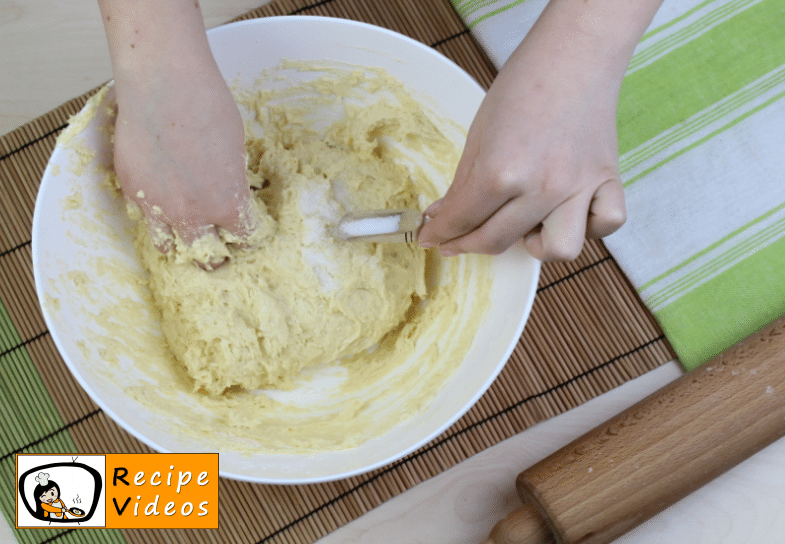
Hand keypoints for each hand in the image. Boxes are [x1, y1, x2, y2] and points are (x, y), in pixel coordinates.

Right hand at [113, 59, 255, 268]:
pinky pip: (144, 217)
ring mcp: (158, 206)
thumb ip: (231, 179)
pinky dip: (155, 215)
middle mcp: (192, 214)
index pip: (246, 237)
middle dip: (218, 257)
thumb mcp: (236, 148)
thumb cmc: (207, 105)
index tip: (250, 233)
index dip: (251, 236)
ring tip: (187, 236)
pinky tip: (162, 201)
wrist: (162, 84)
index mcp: (228, 205)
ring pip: (169, 247)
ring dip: (181, 245)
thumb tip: (227, 188)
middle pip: (208, 259)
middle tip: (221, 251)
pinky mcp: (132, 190)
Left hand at [417, 37, 625, 260]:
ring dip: (535, 247)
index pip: (462, 220)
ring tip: (524, 227)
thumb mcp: (478, 134)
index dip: (440, 234)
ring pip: (559, 249)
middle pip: (497, 241)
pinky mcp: (607, 180)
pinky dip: (588, 228)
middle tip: (459, 237)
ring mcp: (578, 188)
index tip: (431, 238)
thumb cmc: (523, 87)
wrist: (572, 56)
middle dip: (468, 244)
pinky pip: (605, 226)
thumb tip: (442, 215)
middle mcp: (541, 187)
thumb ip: (462, 183)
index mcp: (501, 171)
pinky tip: (569, 214)